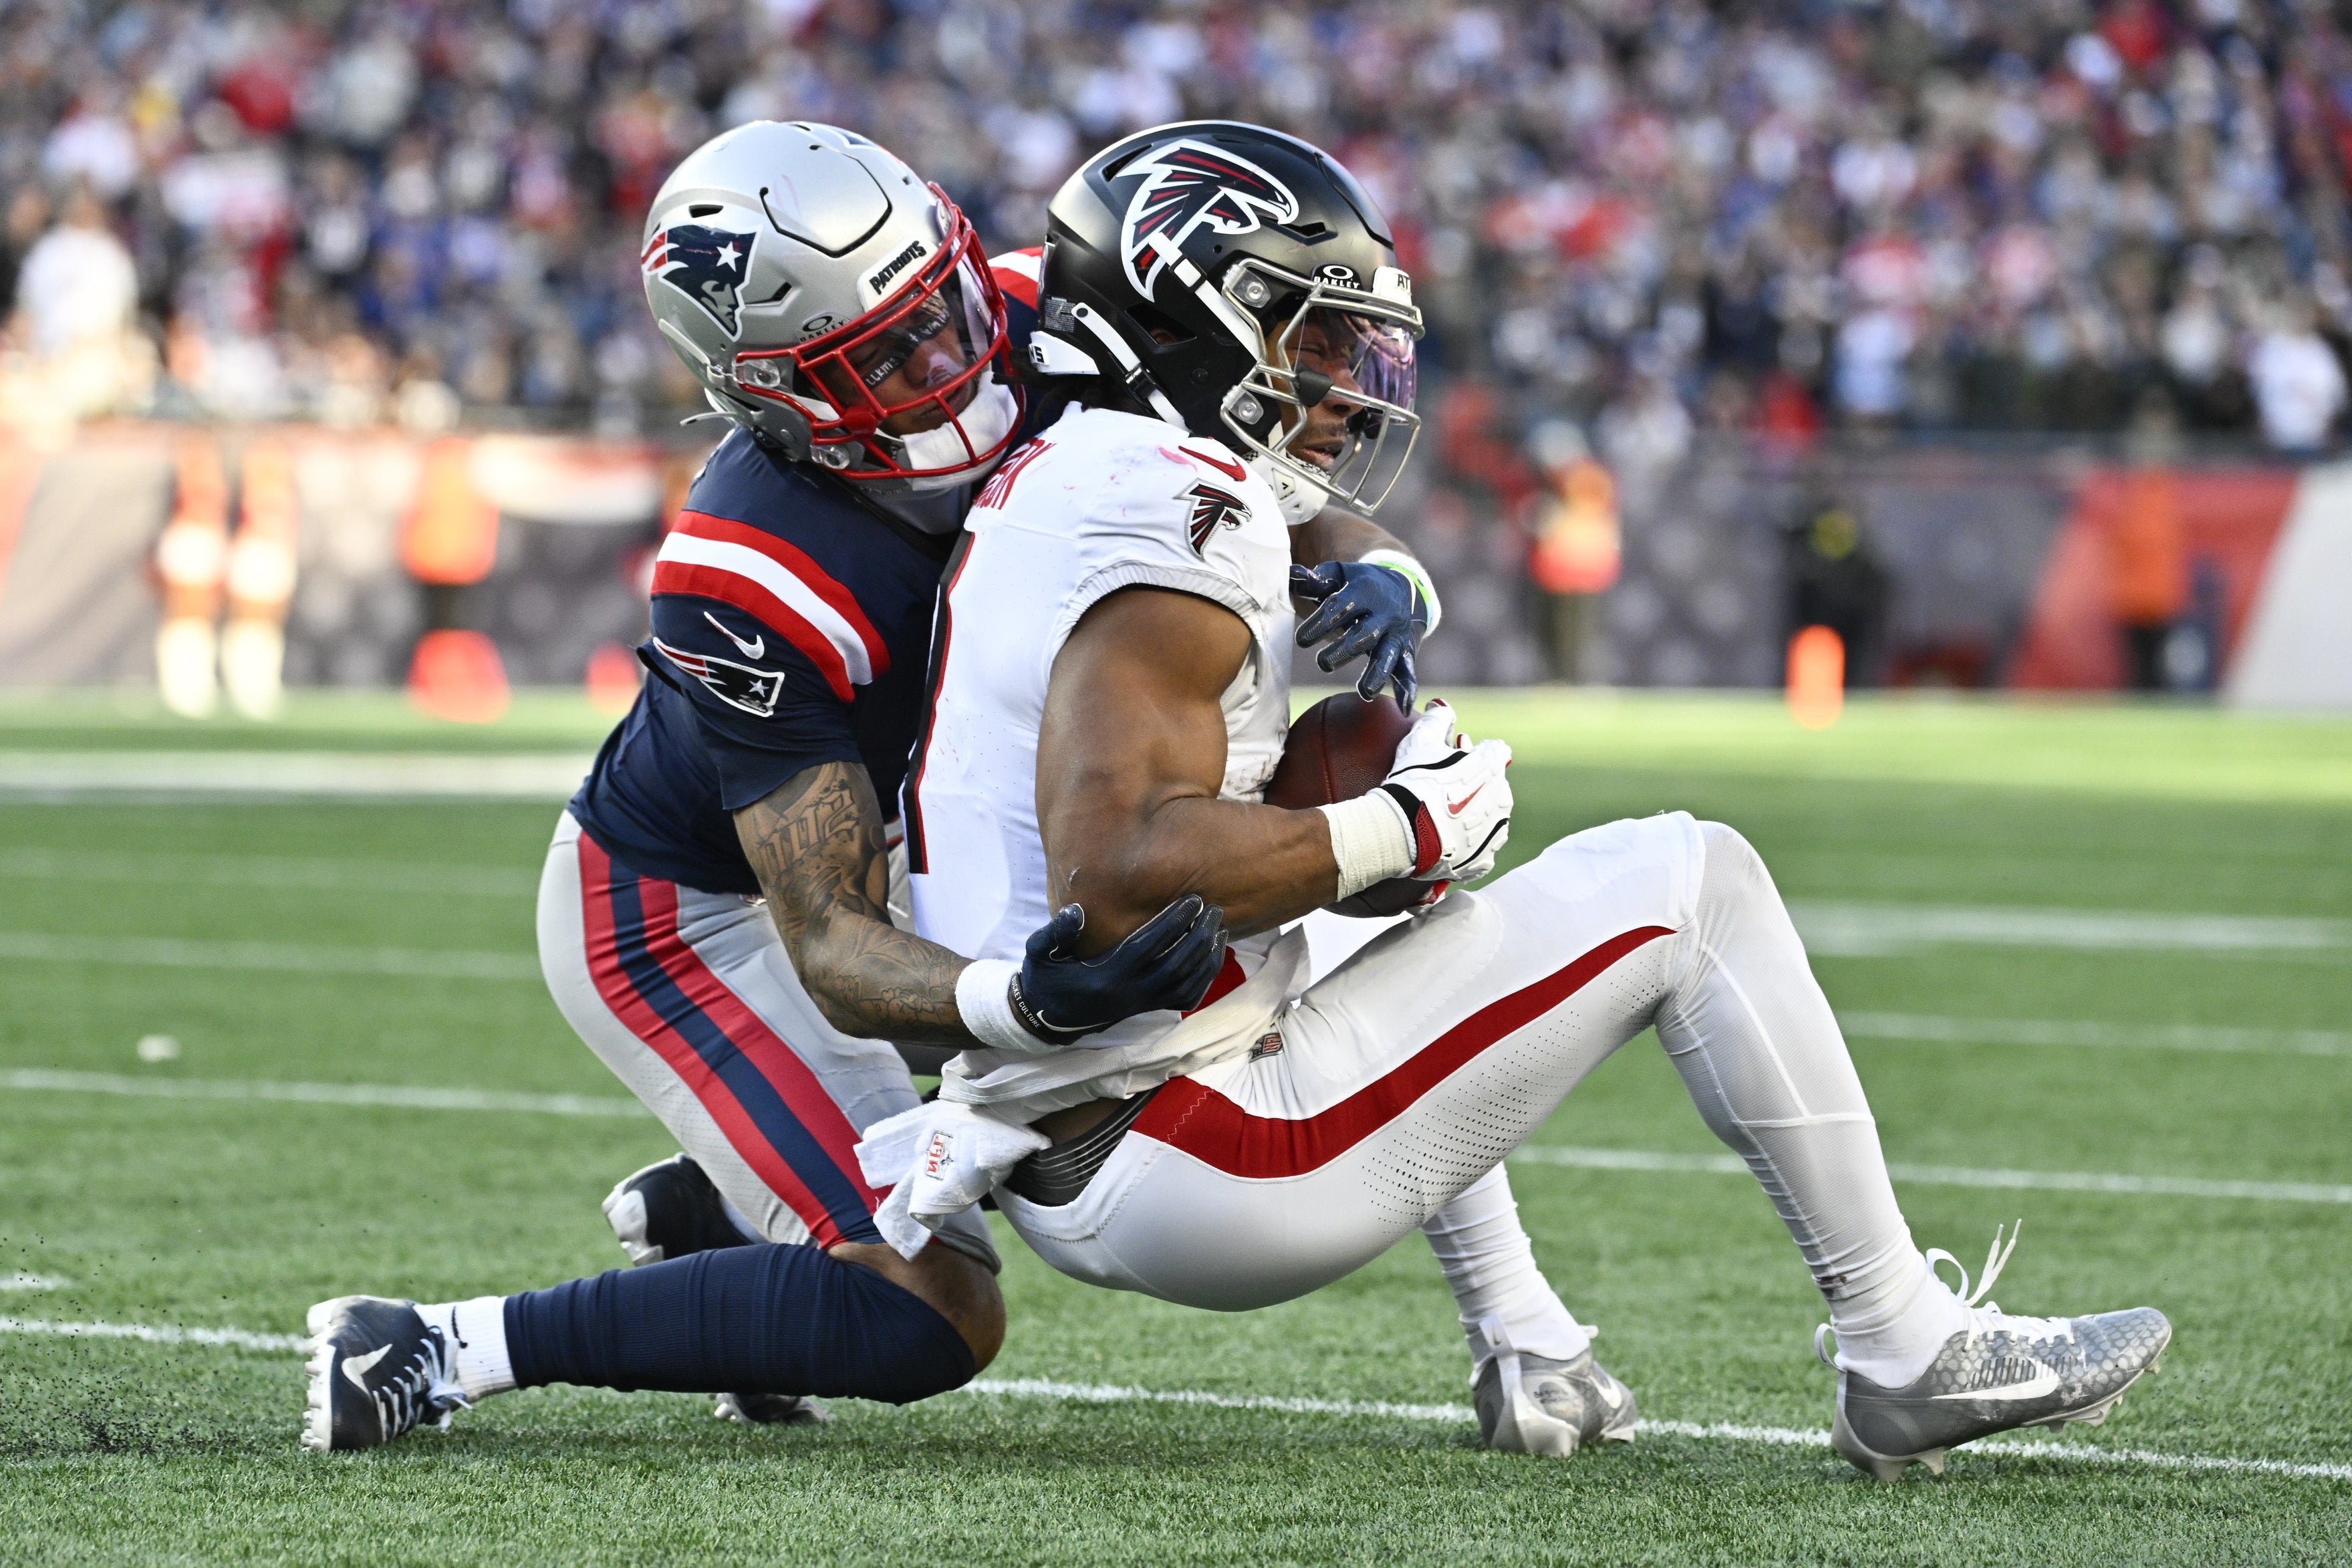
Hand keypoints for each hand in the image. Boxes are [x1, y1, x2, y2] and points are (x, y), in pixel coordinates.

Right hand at [1007, 893, 1228, 1044]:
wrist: (1047, 1017)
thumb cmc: (1045, 978)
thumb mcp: (1038, 953)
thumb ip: (1055, 932)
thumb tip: (1076, 910)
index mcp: (1107, 976)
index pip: (1148, 947)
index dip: (1173, 923)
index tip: (1193, 900)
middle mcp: (1129, 993)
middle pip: (1176, 965)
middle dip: (1199, 935)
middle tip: (1215, 908)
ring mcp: (1141, 1004)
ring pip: (1186, 984)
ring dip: (1207, 956)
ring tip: (1220, 928)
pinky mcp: (1146, 1010)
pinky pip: (1184, 998)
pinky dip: (1203, 979)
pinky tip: (1212, 957)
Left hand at [1291, 560, 1425, 708]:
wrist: (1400, 586)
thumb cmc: (1356, 585)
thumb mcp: (1338, 576)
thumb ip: (1314, 580)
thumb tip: (1292, 575)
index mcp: (1364, 590)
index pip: (1340, 607)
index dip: (1320, 623)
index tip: (1301, 640)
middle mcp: (1384, 612)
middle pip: (1363, 634)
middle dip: (1342, 651)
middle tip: (1323, 663)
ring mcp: (1395, 633)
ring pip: (1387, 655)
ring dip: (1376, 674)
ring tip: (1365, 692)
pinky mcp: (1405, 650)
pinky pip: (1408, 670)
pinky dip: (1408, 688)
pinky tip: (1405, 707)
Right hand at [1372, 700, 1512, 883]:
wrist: (1402, 831)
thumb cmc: (1412, 782)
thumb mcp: (1421, 741)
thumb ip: (1438, 719)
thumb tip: (1442, 706)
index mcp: (1493, 767)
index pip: (1492, 751)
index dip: (1472, 752)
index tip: (1453, 758)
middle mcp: (1502, 799)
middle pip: (1491, 786)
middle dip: (1472, 785)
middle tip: (1441, 789)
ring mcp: (1495, 832)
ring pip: (1488, 818)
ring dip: (1472, 816)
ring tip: (1441, 817)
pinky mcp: (1483, 859)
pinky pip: (1479, 849)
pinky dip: (1467, 845)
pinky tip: (1447, 841)